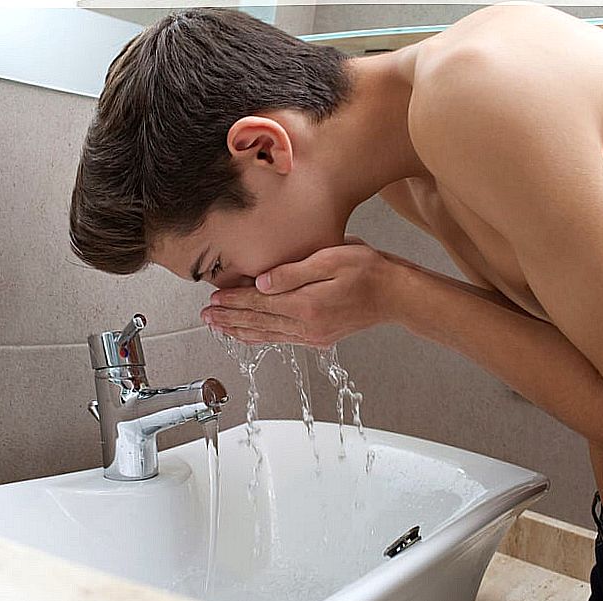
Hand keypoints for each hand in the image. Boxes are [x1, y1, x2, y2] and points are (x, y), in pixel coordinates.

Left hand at [201, 236, 415, 346]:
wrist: (397, 296)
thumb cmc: (369, 271)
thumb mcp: (331, 259)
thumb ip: (294, 271)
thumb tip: (261, 282)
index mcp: (306, 305)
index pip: (259, 303)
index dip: (233, 300)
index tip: (213, 299)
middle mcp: (307, 326)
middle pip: (258, 322)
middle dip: (229, 319)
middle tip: (205, 317)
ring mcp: (313, 335)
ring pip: (267, 335)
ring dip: (240, 331)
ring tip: (218, 327)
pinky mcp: (319, 338)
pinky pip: (281, 339)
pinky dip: (261, 338)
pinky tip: (249, 336)